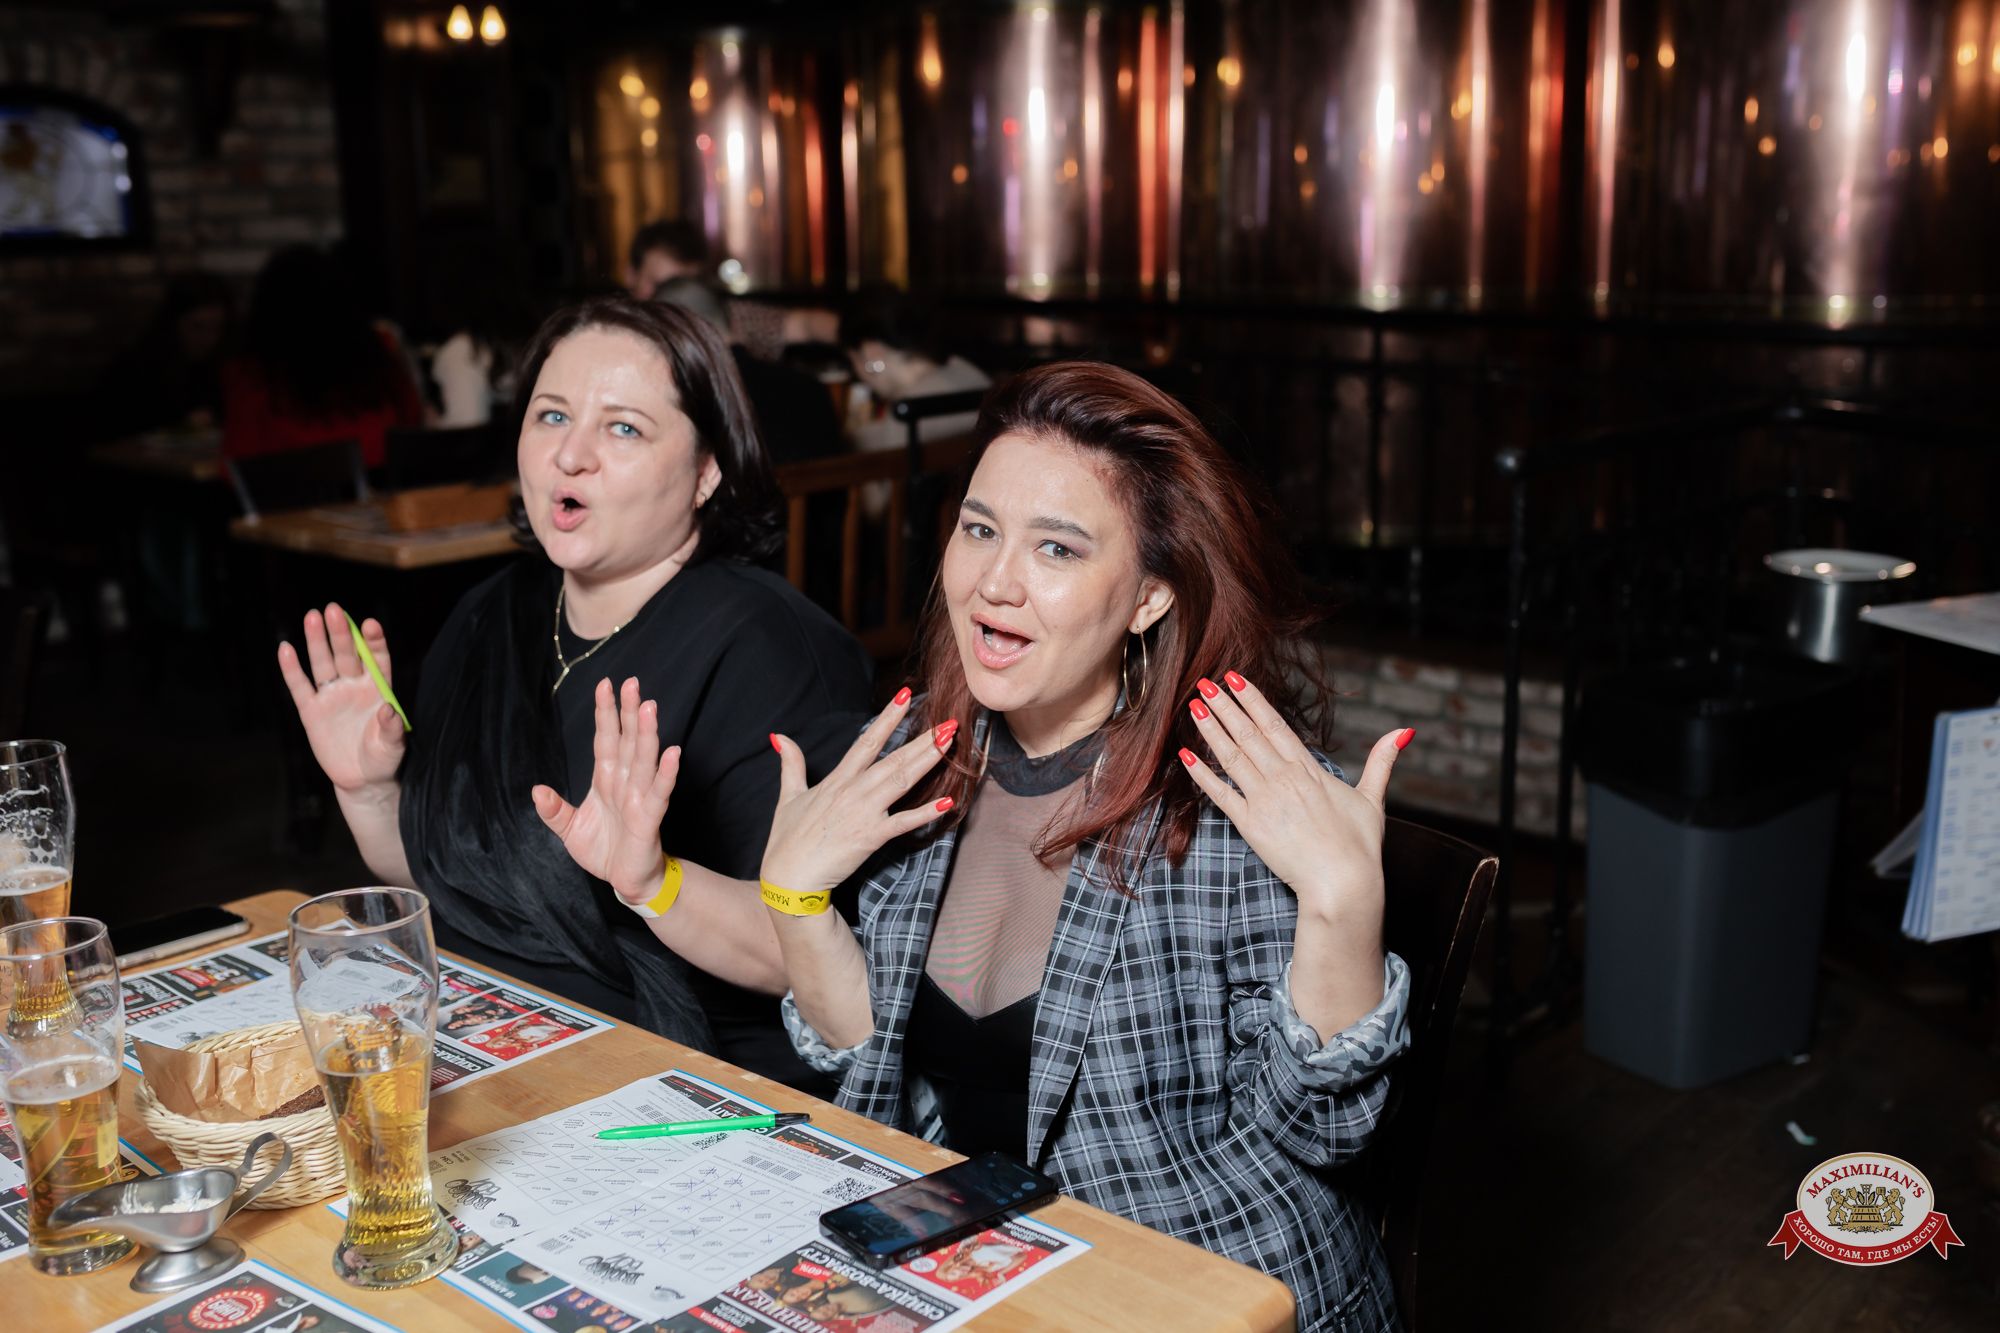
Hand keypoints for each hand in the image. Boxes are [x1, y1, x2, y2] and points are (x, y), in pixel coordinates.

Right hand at [276, 604, 404, 793]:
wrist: (361, 779)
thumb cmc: (383, 758)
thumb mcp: (392, 746)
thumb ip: (391, 728)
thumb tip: (389, 710)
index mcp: (378, 690)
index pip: (376, 660)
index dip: (373, 642)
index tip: (370, 625)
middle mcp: (354, 687)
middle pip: (347, 655)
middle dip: (340, 633)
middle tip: (333, 610)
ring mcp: (332, 697)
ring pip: (323, 663)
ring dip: (318, 641)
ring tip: (312, 616)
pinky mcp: (311, 711)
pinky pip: (299, 687)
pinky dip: (291, 669)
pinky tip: (285, 648)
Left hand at [532, 678, 681, 902]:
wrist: (625, 881)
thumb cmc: (603, 851)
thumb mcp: (570, 830)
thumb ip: (554, 810)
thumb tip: (536, 790)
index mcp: (606, 780)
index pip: (606, 739)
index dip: (605, 714)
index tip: (605, 685)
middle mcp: (624, 783)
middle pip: (627, 741)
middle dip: (628, 712)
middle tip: (631, 683)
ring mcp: (638, 799)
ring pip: (643, 760)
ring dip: (647, 734)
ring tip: (648, 707)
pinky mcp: (649, 819)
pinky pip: (658, 793)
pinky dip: (666, 773)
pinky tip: (673, 753)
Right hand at [762, 689, 956, 897]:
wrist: (789, 877)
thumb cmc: (787, 840)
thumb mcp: (787, 796)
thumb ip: (791, 764)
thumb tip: (780, 736)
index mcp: (837, 780)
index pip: (867, 741)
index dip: (888, 717)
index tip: (906, 696)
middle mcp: (853, 791)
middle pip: (894, 758)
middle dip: (922, 739)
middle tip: (948, 721)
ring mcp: (864, 813)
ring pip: (901, 780)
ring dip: (928, 761)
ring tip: (949, 743)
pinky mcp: (870, 837)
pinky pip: (903, 822)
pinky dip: (925, 813)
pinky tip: (947, 802)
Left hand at [1179, 671, 1410, 926]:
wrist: (1343, 884)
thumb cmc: (1359, 847)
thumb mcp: (1373, 799)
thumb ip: (1381, 762)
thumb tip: (1402, 732)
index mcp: (1310, 770)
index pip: (1276, 725)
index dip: (1253, 700)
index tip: (1235, 679)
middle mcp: (1285, 779)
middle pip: (1249, 734)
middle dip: (1225, 706)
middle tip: (1204, 682)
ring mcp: (1266, 801)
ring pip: (1233, 757)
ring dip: (1212, 730)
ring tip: (1194, 706)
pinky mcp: (1251, 826)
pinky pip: (1221, 795)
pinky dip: (1202, 775)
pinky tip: (1185, 756)